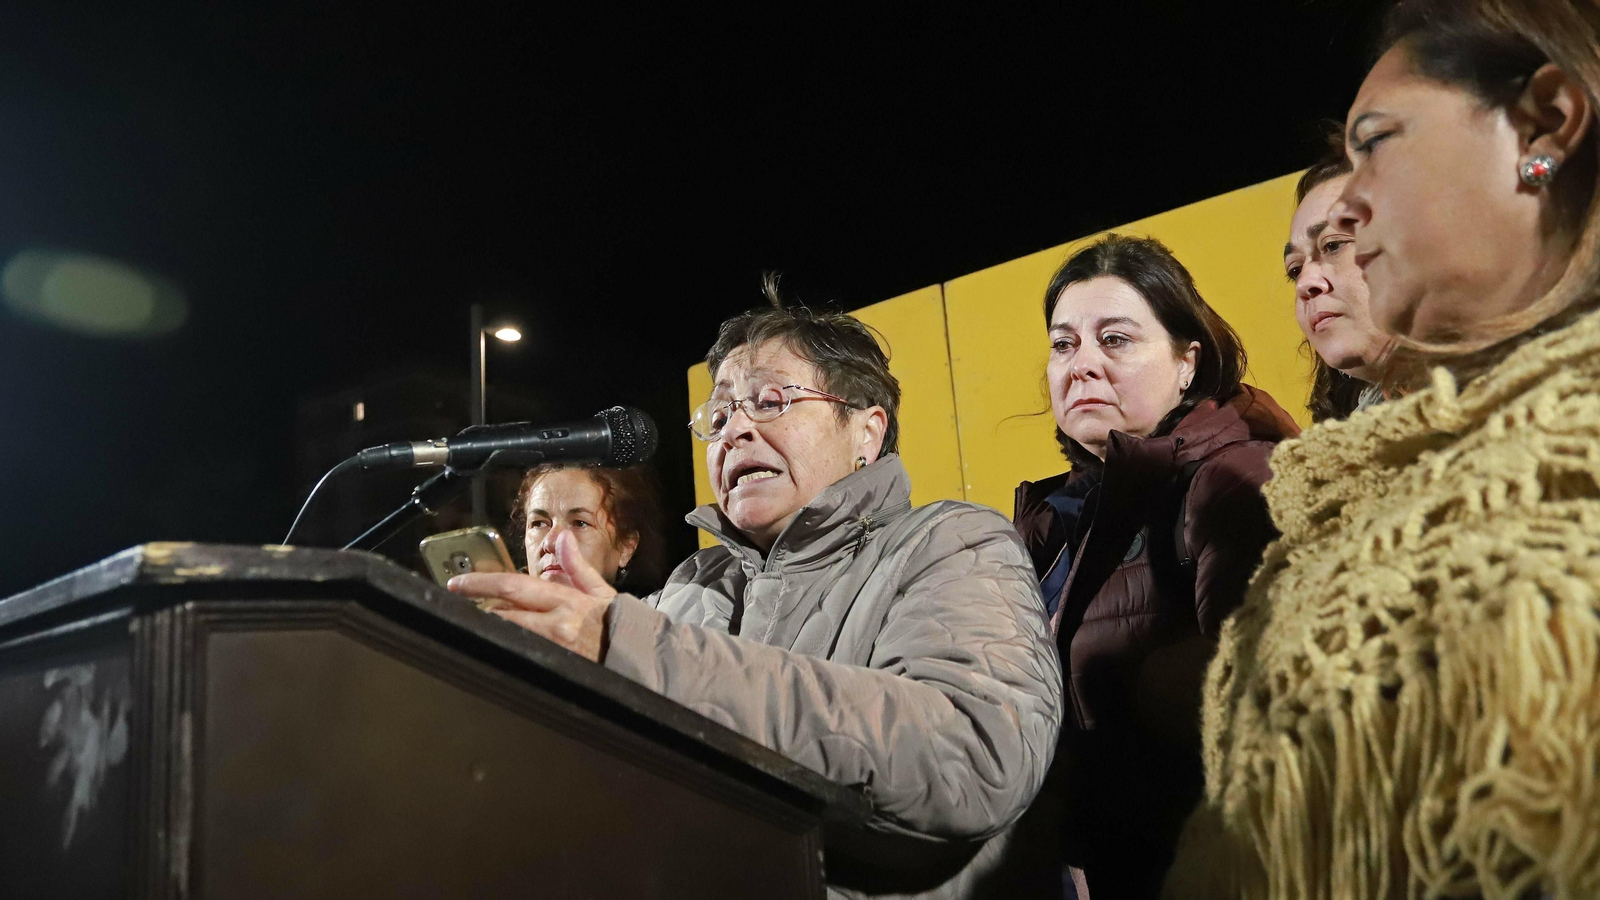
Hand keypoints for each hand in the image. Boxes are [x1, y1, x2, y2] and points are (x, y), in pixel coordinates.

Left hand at [447, 531, 617, 661]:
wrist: (641, 661)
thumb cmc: (620, 626)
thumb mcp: (601, 592)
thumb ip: (576, 566)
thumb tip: (561, 538)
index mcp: (567, 601)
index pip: (514, 587)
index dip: (481, 584)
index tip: (458, 584)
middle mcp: (557, 626)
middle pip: (504, 614)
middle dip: (480, 609)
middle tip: (464, 605)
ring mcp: (553, 650)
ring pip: (508, 635)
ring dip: (493, 628)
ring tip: (481, 624)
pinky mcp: (554, 669)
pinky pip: (520, 654)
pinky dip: (508, 646)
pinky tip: (500, 645)